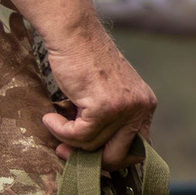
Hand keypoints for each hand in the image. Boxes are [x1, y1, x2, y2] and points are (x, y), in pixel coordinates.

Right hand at [41, 25, 157, 166]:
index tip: (89, 156)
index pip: (139, 149)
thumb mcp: (106, 94)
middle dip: (91, 159)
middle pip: (118, 155)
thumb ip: (107, 122)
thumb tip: (92, 159)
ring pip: (93, 145)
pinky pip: (78, 135)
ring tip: (55, 121)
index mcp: (145, 105)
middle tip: (65, 151)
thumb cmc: (84, 62)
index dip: (113, 158)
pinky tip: (50, 117)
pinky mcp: (104, 107)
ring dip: (68, 139)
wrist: (74, 35)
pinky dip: (60, 130)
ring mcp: (124, 108)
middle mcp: (141, 107)